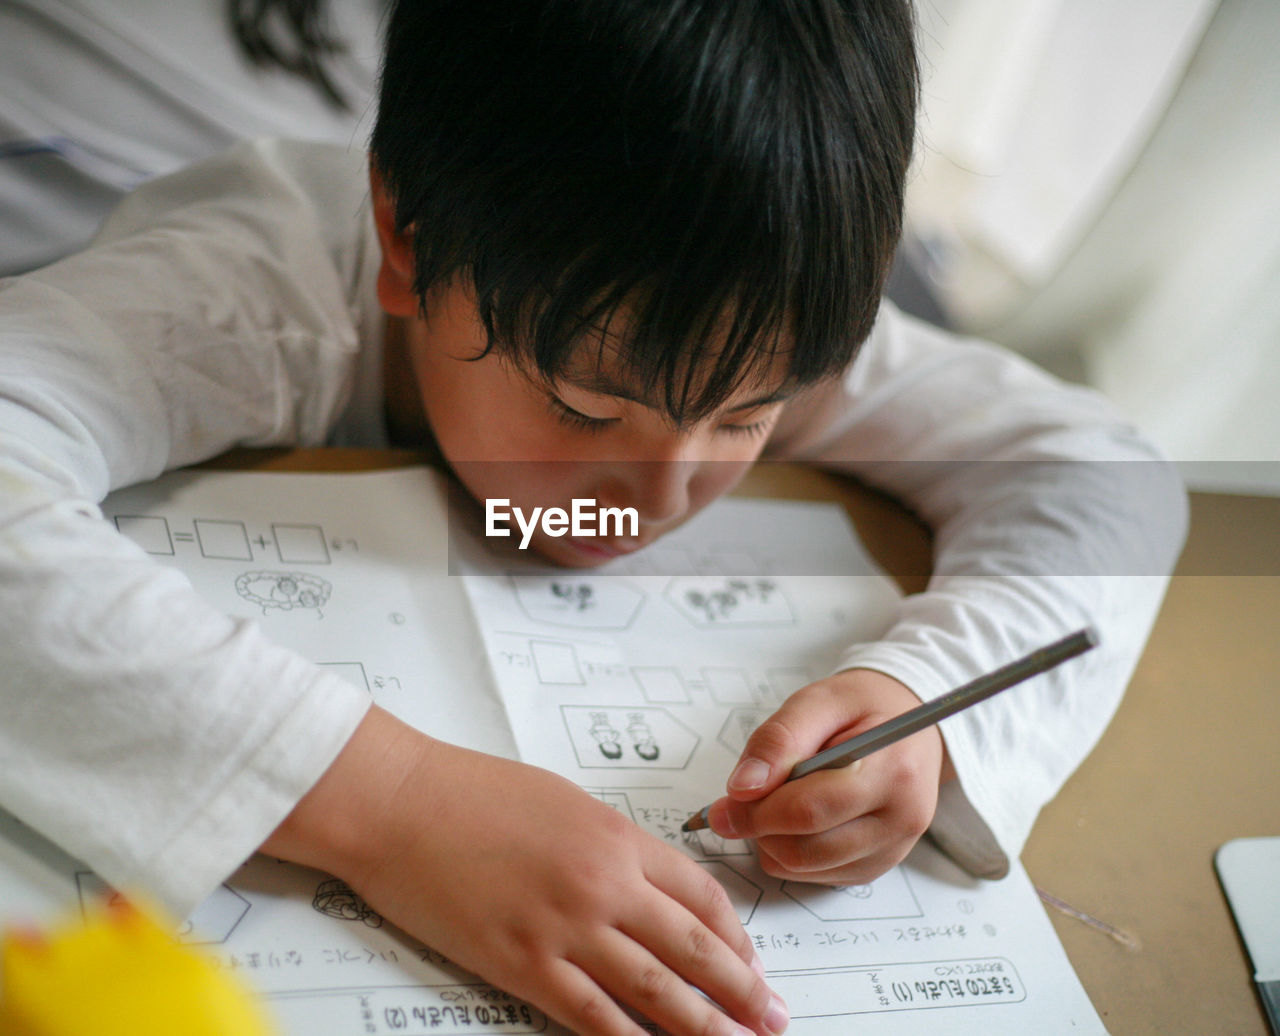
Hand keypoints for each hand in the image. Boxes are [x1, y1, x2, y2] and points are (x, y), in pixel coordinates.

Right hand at [264, 706, 787, 1035]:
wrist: (401, 802)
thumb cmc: (473, 793)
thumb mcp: (563, 803)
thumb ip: (612, 846)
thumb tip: (646, 889)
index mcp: (618, 837)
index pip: (702, 895)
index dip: (737, 939)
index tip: (754, 965)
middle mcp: (605, 883)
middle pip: (695, 947)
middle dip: (742, 991)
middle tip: (773, 1021)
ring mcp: (565, 927)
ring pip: (656, 990)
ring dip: (704, 1027)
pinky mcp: (522, 963)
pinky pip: (590, 1016)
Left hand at [705, 669, 951, 884]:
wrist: (905, 724)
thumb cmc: (862, 708)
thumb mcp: (818, 701)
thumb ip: (778, 740)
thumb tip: (742, 788)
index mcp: (893, 772)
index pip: (811, 810)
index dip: (757, 810)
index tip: (726, 800)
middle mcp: (901, 820)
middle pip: (806, 849)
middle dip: (760, 827)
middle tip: (741, 800)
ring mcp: (892, 850)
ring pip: (805, 868)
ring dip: (772, 841)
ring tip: (776, 800)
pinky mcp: (876, 867)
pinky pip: (815, 876)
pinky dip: (791, 852)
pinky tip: (796, 818)